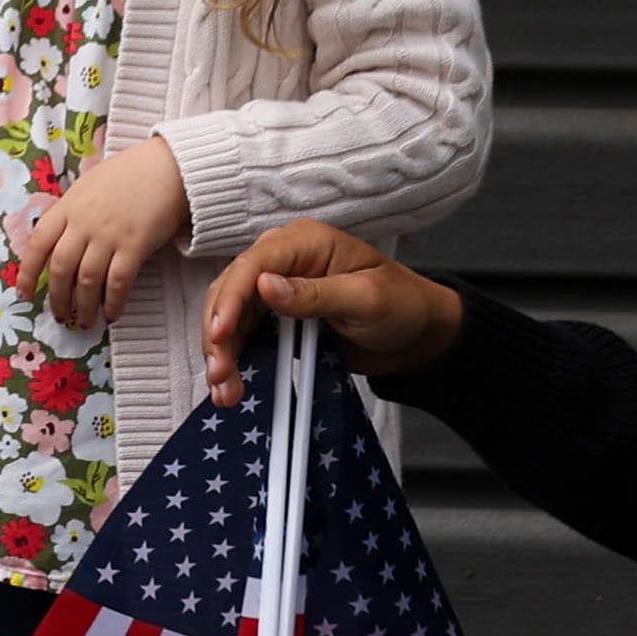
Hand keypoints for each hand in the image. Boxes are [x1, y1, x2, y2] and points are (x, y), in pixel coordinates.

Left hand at [11, 133, 191, 330]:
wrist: (169, 166)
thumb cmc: (129, 174)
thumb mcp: (89, 185)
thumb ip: (72, 212)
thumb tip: (59, 241)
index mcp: (68, 206)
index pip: (38, 244)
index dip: (27, 273)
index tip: (23, 293)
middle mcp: (84, 222)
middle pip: (61, 268)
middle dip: (57, 297)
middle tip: (60, 315)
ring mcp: (109, 234)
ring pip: (87, 281)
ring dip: (84, 306)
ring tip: (85, 321)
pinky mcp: (135, 245)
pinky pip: (118, 282)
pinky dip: (113, 302)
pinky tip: (112, 314)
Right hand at [201, 220, 462, 405]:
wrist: (417, 335)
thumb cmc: (402, 305)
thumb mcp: (365, 299)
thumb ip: (316, 294)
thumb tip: (264, 286)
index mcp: (303, 243)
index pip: (253, 265)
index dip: (232, 299)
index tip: (220, 333)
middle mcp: (282, 262)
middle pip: (232, 292)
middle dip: (219, 334)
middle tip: (220, 374)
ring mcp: (276, 292)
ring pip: (231, 318)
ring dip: (223, 353)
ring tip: (225, 392)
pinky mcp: (277, 320)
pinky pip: (246, 337)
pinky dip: (235, 360)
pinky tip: (230, 387)